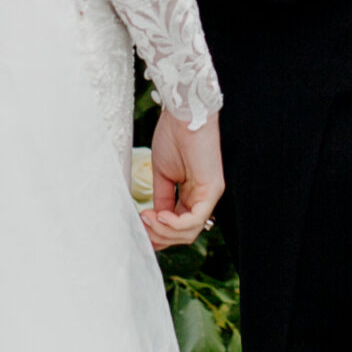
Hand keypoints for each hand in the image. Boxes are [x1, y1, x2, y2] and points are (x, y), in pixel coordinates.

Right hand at [142, 110, 224, 251]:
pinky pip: (194, 219)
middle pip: (184, 235)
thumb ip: (161, 198)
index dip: (158, 234)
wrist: (182, 115)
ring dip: (164, 230)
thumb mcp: (162, 175)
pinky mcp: (212, 190)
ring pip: (189, 232)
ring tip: (147, 219)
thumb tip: (153, 219)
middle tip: (141, 226)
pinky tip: (160, 215)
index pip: (178, 227)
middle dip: (160, 236)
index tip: (139, 230)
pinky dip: (175, 223)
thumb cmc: (173, 137)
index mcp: (191, 195)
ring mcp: (209, 195)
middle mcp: (203, 198)